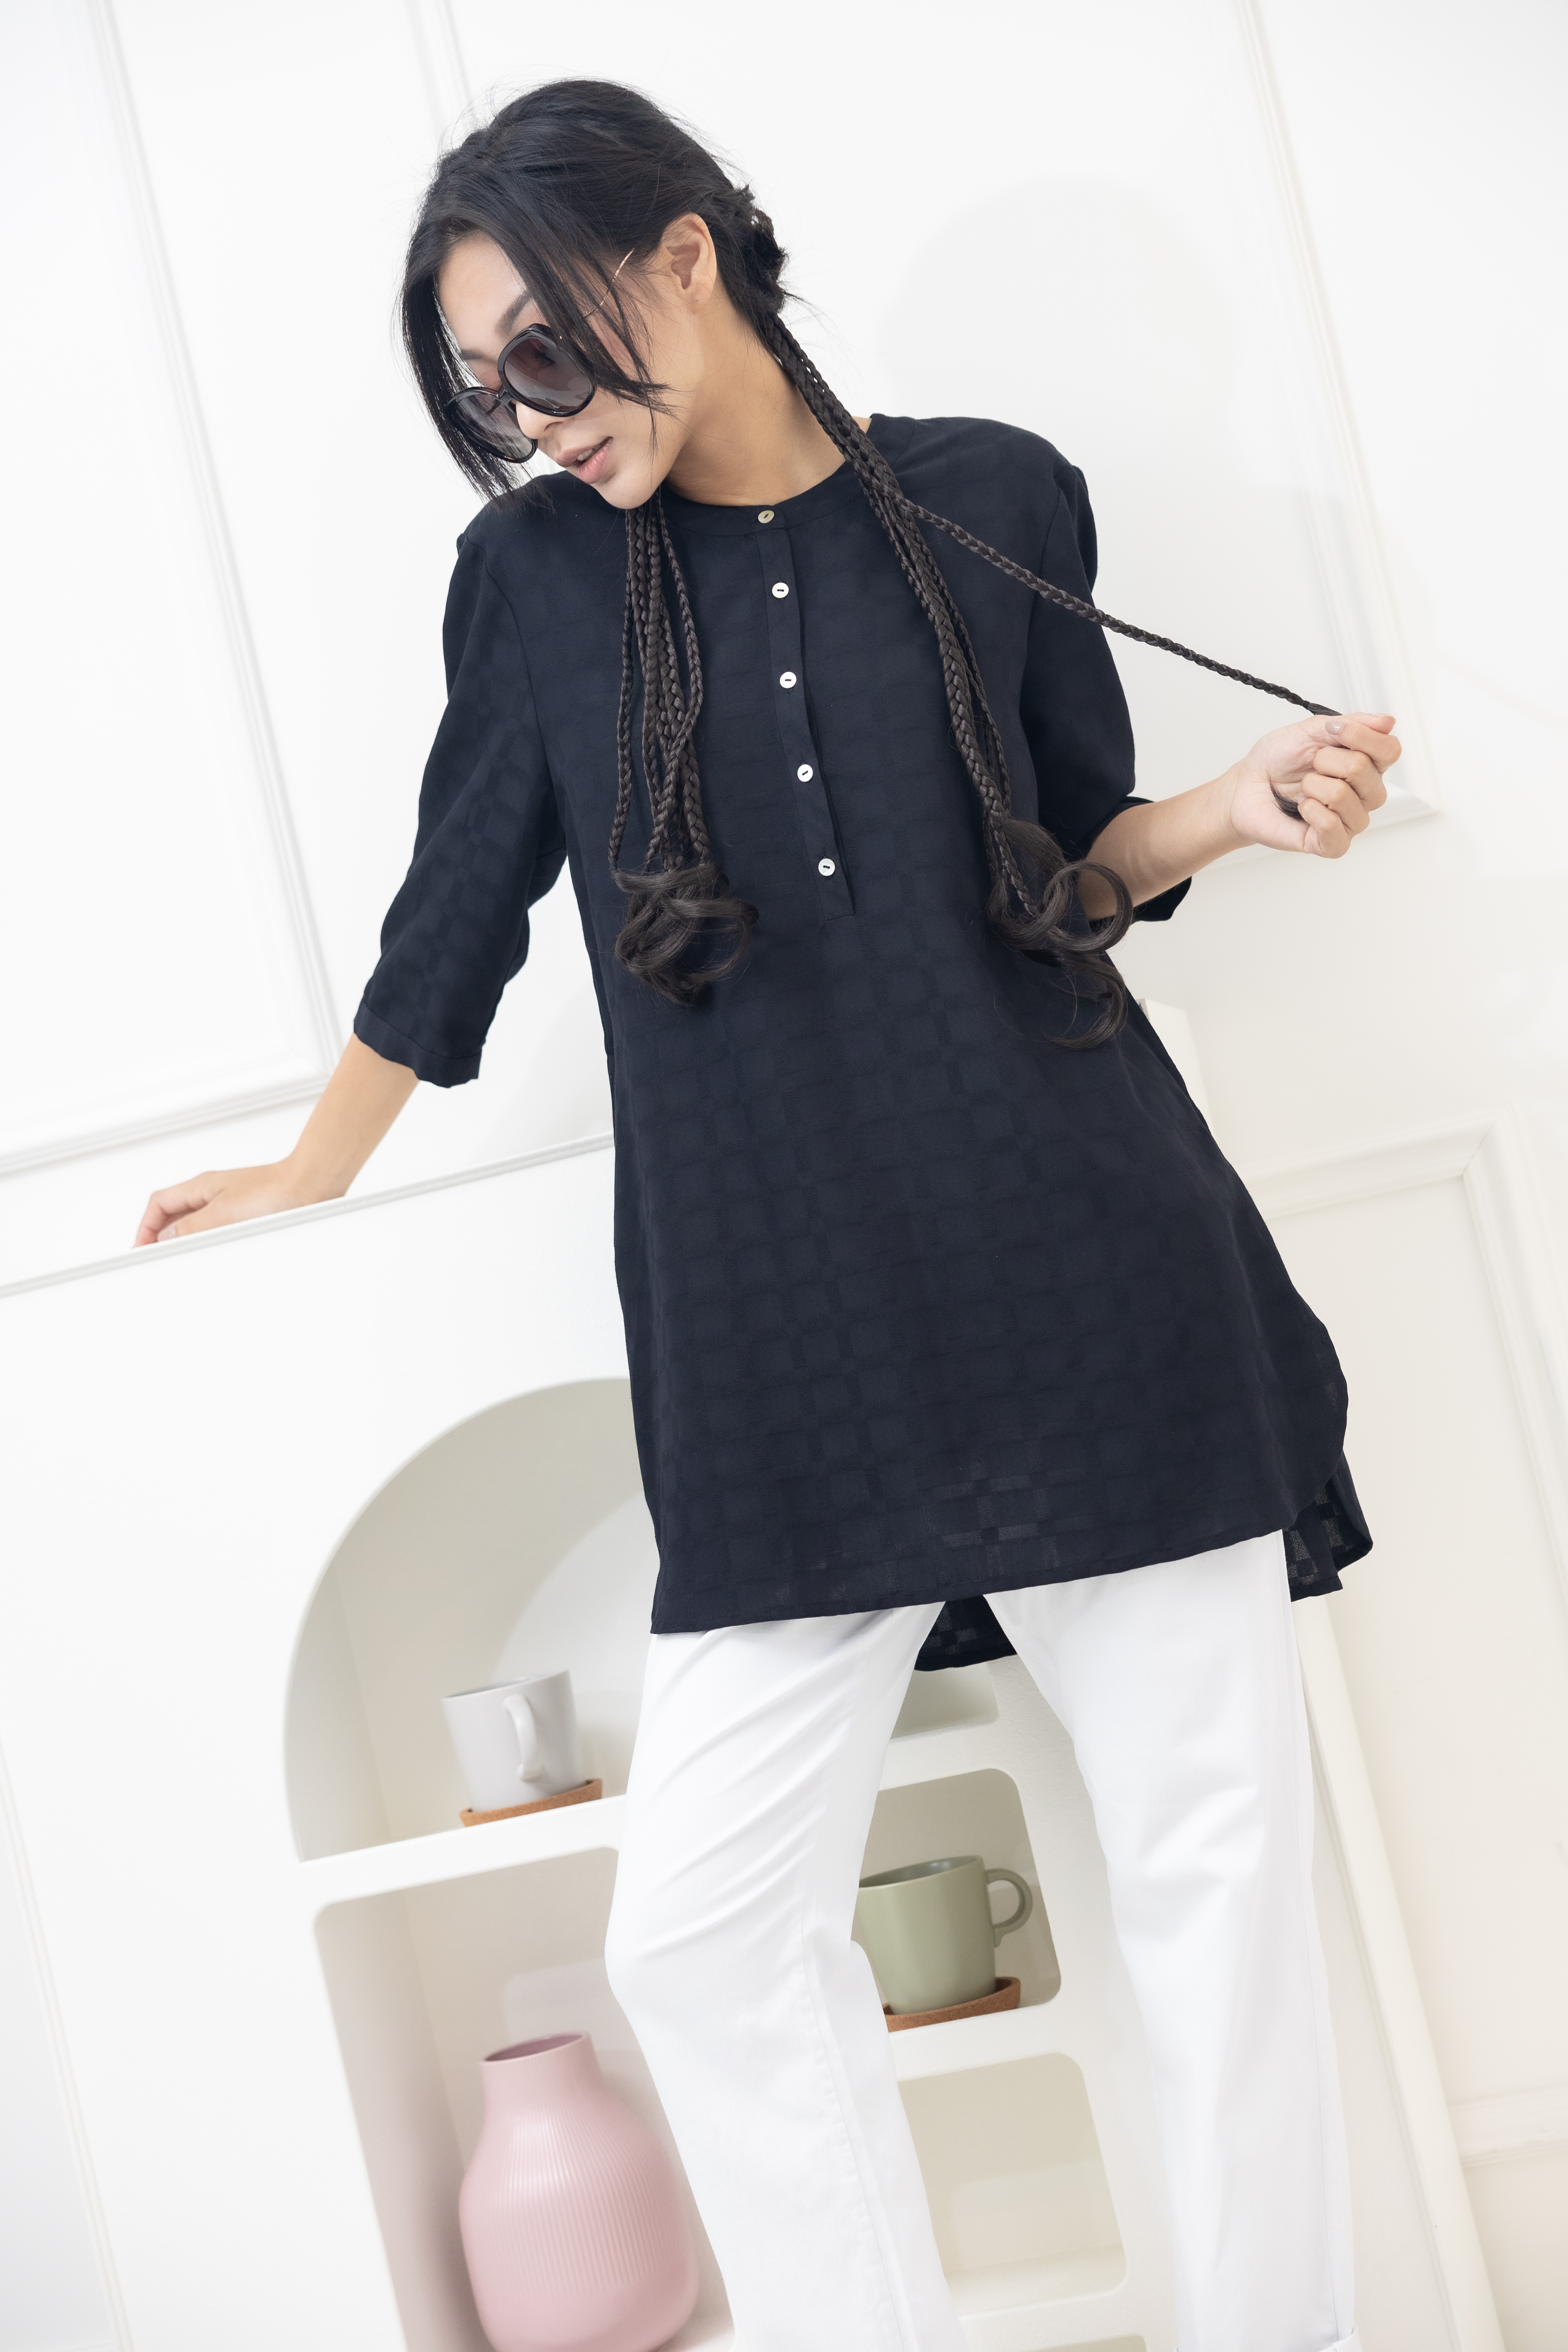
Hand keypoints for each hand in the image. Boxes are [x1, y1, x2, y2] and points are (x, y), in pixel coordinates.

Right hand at [133, 1163, 306, 1247]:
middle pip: (173, 1214)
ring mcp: (228, 1204)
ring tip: (181, 1259)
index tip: (142, 1248)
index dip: (145, 1226)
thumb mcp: (224, 1212)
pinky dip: (207, 1242)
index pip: (159, 1204)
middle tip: (156, 1258)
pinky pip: (216, 1230)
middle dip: (161, 1235)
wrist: (310, 1186)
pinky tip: (211, 1254)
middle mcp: (212, 1194)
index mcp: (201, 1187)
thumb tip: (166, 1238)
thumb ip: (192, 1227)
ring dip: (185, 1240)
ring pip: (194, 1224)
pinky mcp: (246, 1215)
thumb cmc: (274, 1190)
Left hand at [1222, 712, 1400, 857]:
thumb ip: (1351, 724)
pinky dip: (1310, 811)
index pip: (1389, 750)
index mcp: (1368, 763)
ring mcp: (1352, 820)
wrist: (1247, 787)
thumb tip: (1388, 721)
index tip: (1332, 730)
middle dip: (1325, 760)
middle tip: (1311, 766)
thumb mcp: (1311, 730)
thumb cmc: (1278, 761)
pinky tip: (1303, 808)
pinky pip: (1332, 826)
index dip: (1362, 736)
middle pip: (1364, 769)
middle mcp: (1366, 793)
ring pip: (1343, 795)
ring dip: (1313, 786)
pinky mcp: (1333, 844)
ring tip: (1304, 789)